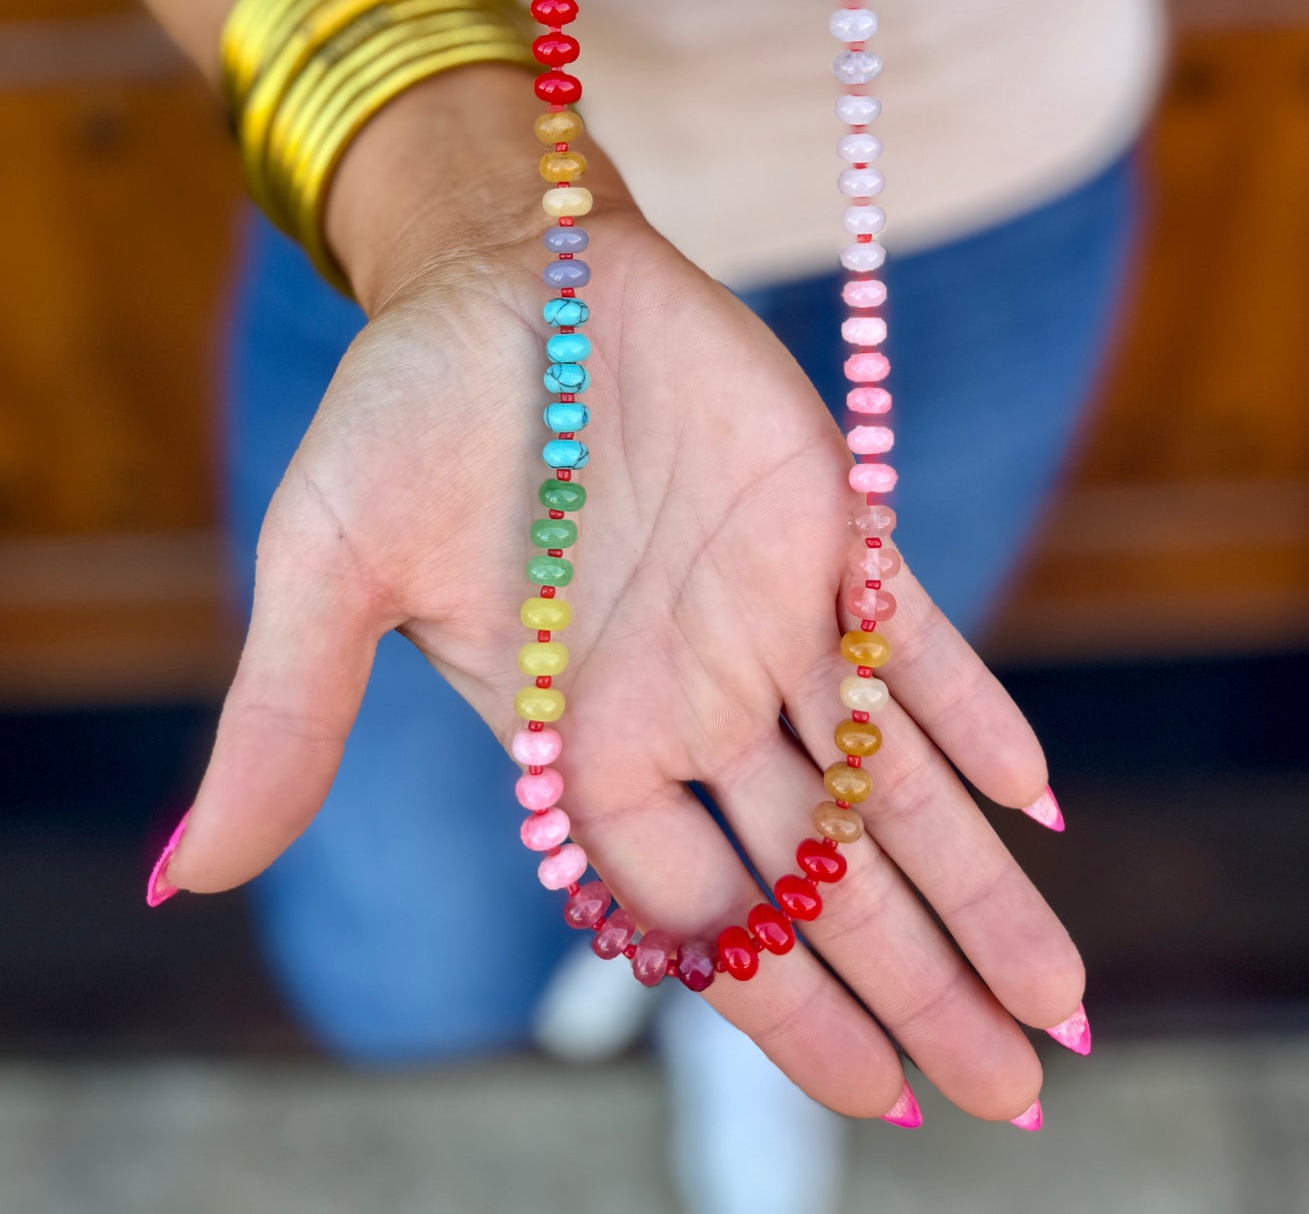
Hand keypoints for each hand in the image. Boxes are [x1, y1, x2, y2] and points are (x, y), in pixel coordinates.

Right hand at [163, 70, 1083, 1122]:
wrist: (505, 263)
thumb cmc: (406, 411)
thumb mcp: (330, 563)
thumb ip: (290, 715)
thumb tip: (186, 873)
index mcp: (579, 740)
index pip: (700, 918)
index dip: (791, 1012)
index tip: (886, 1106)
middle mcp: (688, 702)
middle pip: (819, 880)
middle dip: (916, 989)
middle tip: (1017, 1100)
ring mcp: (766, 620)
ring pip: (888, 784)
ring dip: (976, 886)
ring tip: (1060, 1008)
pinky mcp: (825, 527)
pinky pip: (917, 639)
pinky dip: (976, 711)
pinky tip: (1037, 795)